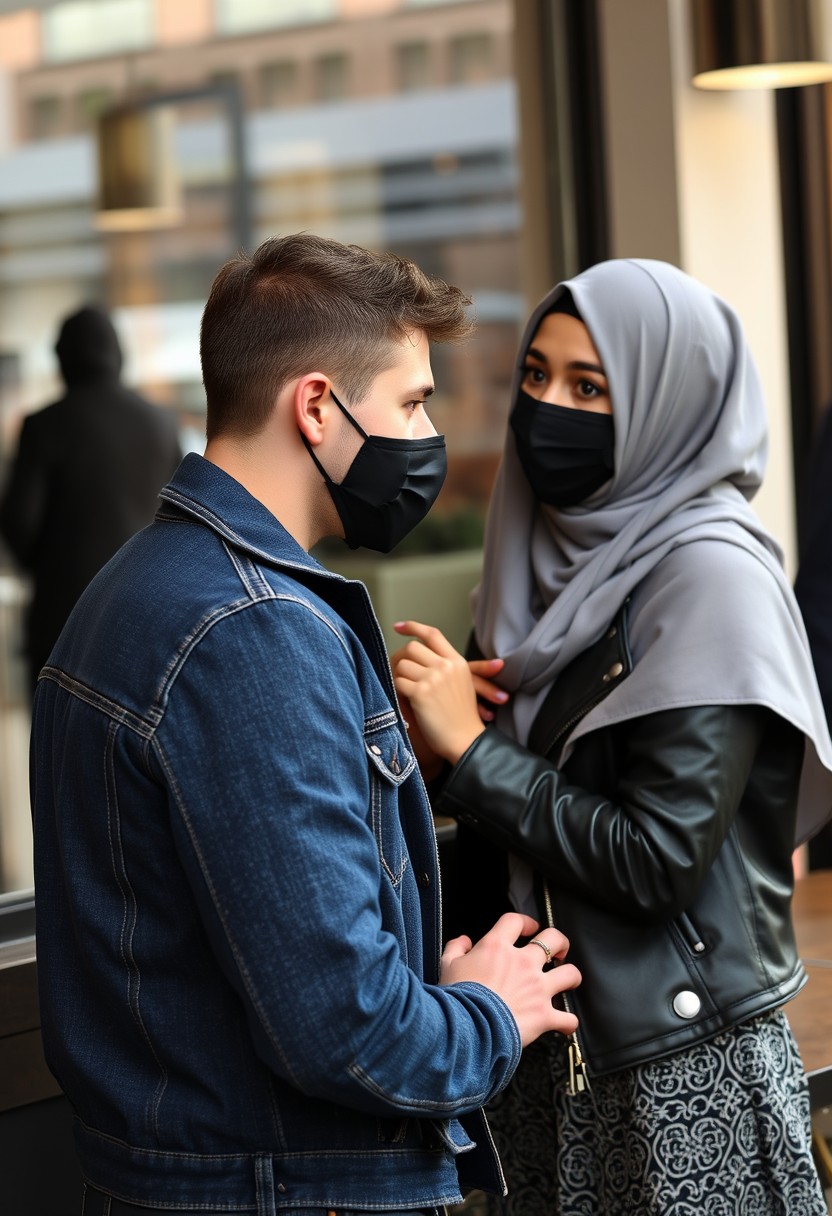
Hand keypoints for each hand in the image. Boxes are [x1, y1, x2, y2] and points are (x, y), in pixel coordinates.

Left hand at [391, 621, 506, 764]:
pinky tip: (409, 701)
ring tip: (411, 693)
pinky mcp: (421, 693)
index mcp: (457, 661)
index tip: (399, 627)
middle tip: (406, 677)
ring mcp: (433, 678)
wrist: (466, 740)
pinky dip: (399, 691)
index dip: (413, 627)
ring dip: (401, 678)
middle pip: (412, 648)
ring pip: (402, 665)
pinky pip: (398, 682)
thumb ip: (445, 666)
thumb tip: (418, 651)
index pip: (432, 634)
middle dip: (405, 661)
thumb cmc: (462, 717)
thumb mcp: (463, 684)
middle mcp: (446, 666)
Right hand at [440, 913, 580, 1045]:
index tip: (528, 928)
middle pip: (553, 939)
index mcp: (497, 948)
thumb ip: (456, 948)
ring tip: (568, 980)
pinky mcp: (544, 1015)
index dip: (525, 922)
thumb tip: (464, 941)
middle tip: (558, 950)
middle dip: (559, 942)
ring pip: (569, 973)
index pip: (515, 921)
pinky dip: (567, 1023)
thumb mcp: (447, 966)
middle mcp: (522, 963)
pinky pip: (567, 1019)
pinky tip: (564, 1024)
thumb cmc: (456, 998)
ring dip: (571, 977)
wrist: (467, 1029)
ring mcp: (537, 988)